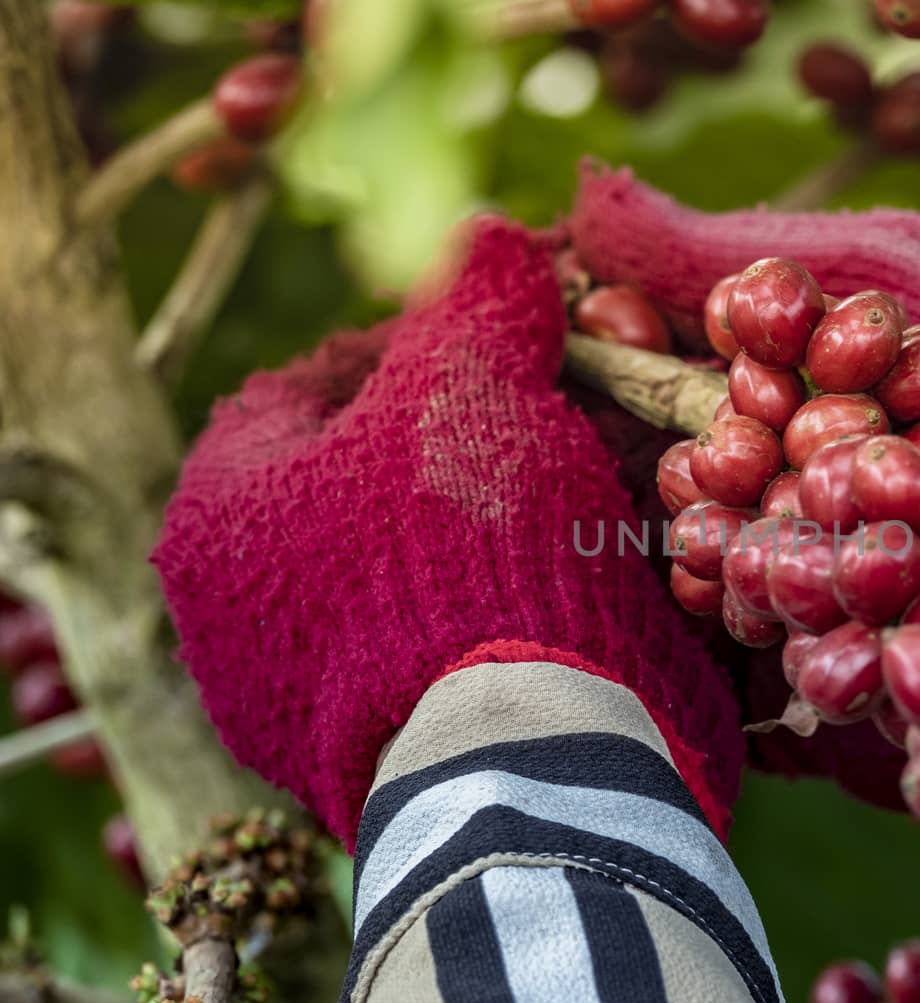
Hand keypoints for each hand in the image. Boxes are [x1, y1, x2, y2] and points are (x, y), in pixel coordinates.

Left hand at [154, 218, 744, 846]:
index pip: (309, 385)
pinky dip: (518, 600)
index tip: (498, 337)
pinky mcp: (392, 752)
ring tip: (601, 481)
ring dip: (509, 518)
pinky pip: (458, 641)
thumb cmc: (468, 548)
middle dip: (474, 437)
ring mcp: (314, 695)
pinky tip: (596, 572)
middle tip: (560, 408)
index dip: (413, 344)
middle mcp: (243, 613)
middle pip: (372, 481)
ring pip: (425, 566)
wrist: (529, 750)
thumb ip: (474, 295)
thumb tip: (488, 237)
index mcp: (222, 512)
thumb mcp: (472, 381)